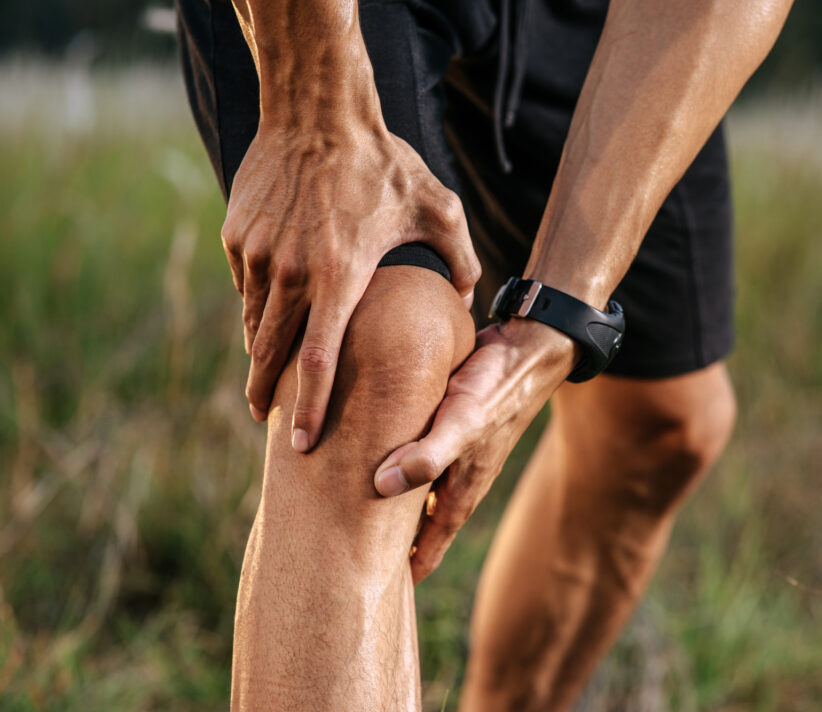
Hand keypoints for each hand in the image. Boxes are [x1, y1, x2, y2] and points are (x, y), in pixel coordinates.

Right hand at [222, 124, 479, 450]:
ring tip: (265, 379)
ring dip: (260, 353)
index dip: (310, 406)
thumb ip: (461, 260)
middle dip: (268, 394)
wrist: (317, 109)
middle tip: (266, 421)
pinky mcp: (238, 235)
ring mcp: (259, 253)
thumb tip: (469, 299)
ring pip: (255, 320)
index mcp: (341, 275)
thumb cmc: (384, 162)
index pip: (319, 359)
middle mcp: (292, 272)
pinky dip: (256, 307)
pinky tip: (267, 318)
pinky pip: (246, 284)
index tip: (301, 440)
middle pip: (273, 353)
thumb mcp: (438, 209)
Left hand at [373, 319, 579, 582]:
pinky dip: (396, 465)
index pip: (430, 546)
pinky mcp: (448, 428)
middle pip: (420, 526)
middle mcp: (458, 479)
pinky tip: (372, 456)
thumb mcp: (462, 423)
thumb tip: (380, 486)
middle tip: (351, 557)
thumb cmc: (497, 387)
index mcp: (461, 491)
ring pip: (417, 492)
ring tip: (353, 514)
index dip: (404, 570)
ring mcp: (455, 454)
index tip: (371, 590)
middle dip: (392, 544)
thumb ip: (426, 455)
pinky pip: (417, 457)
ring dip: (391, 505)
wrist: (529, 350)